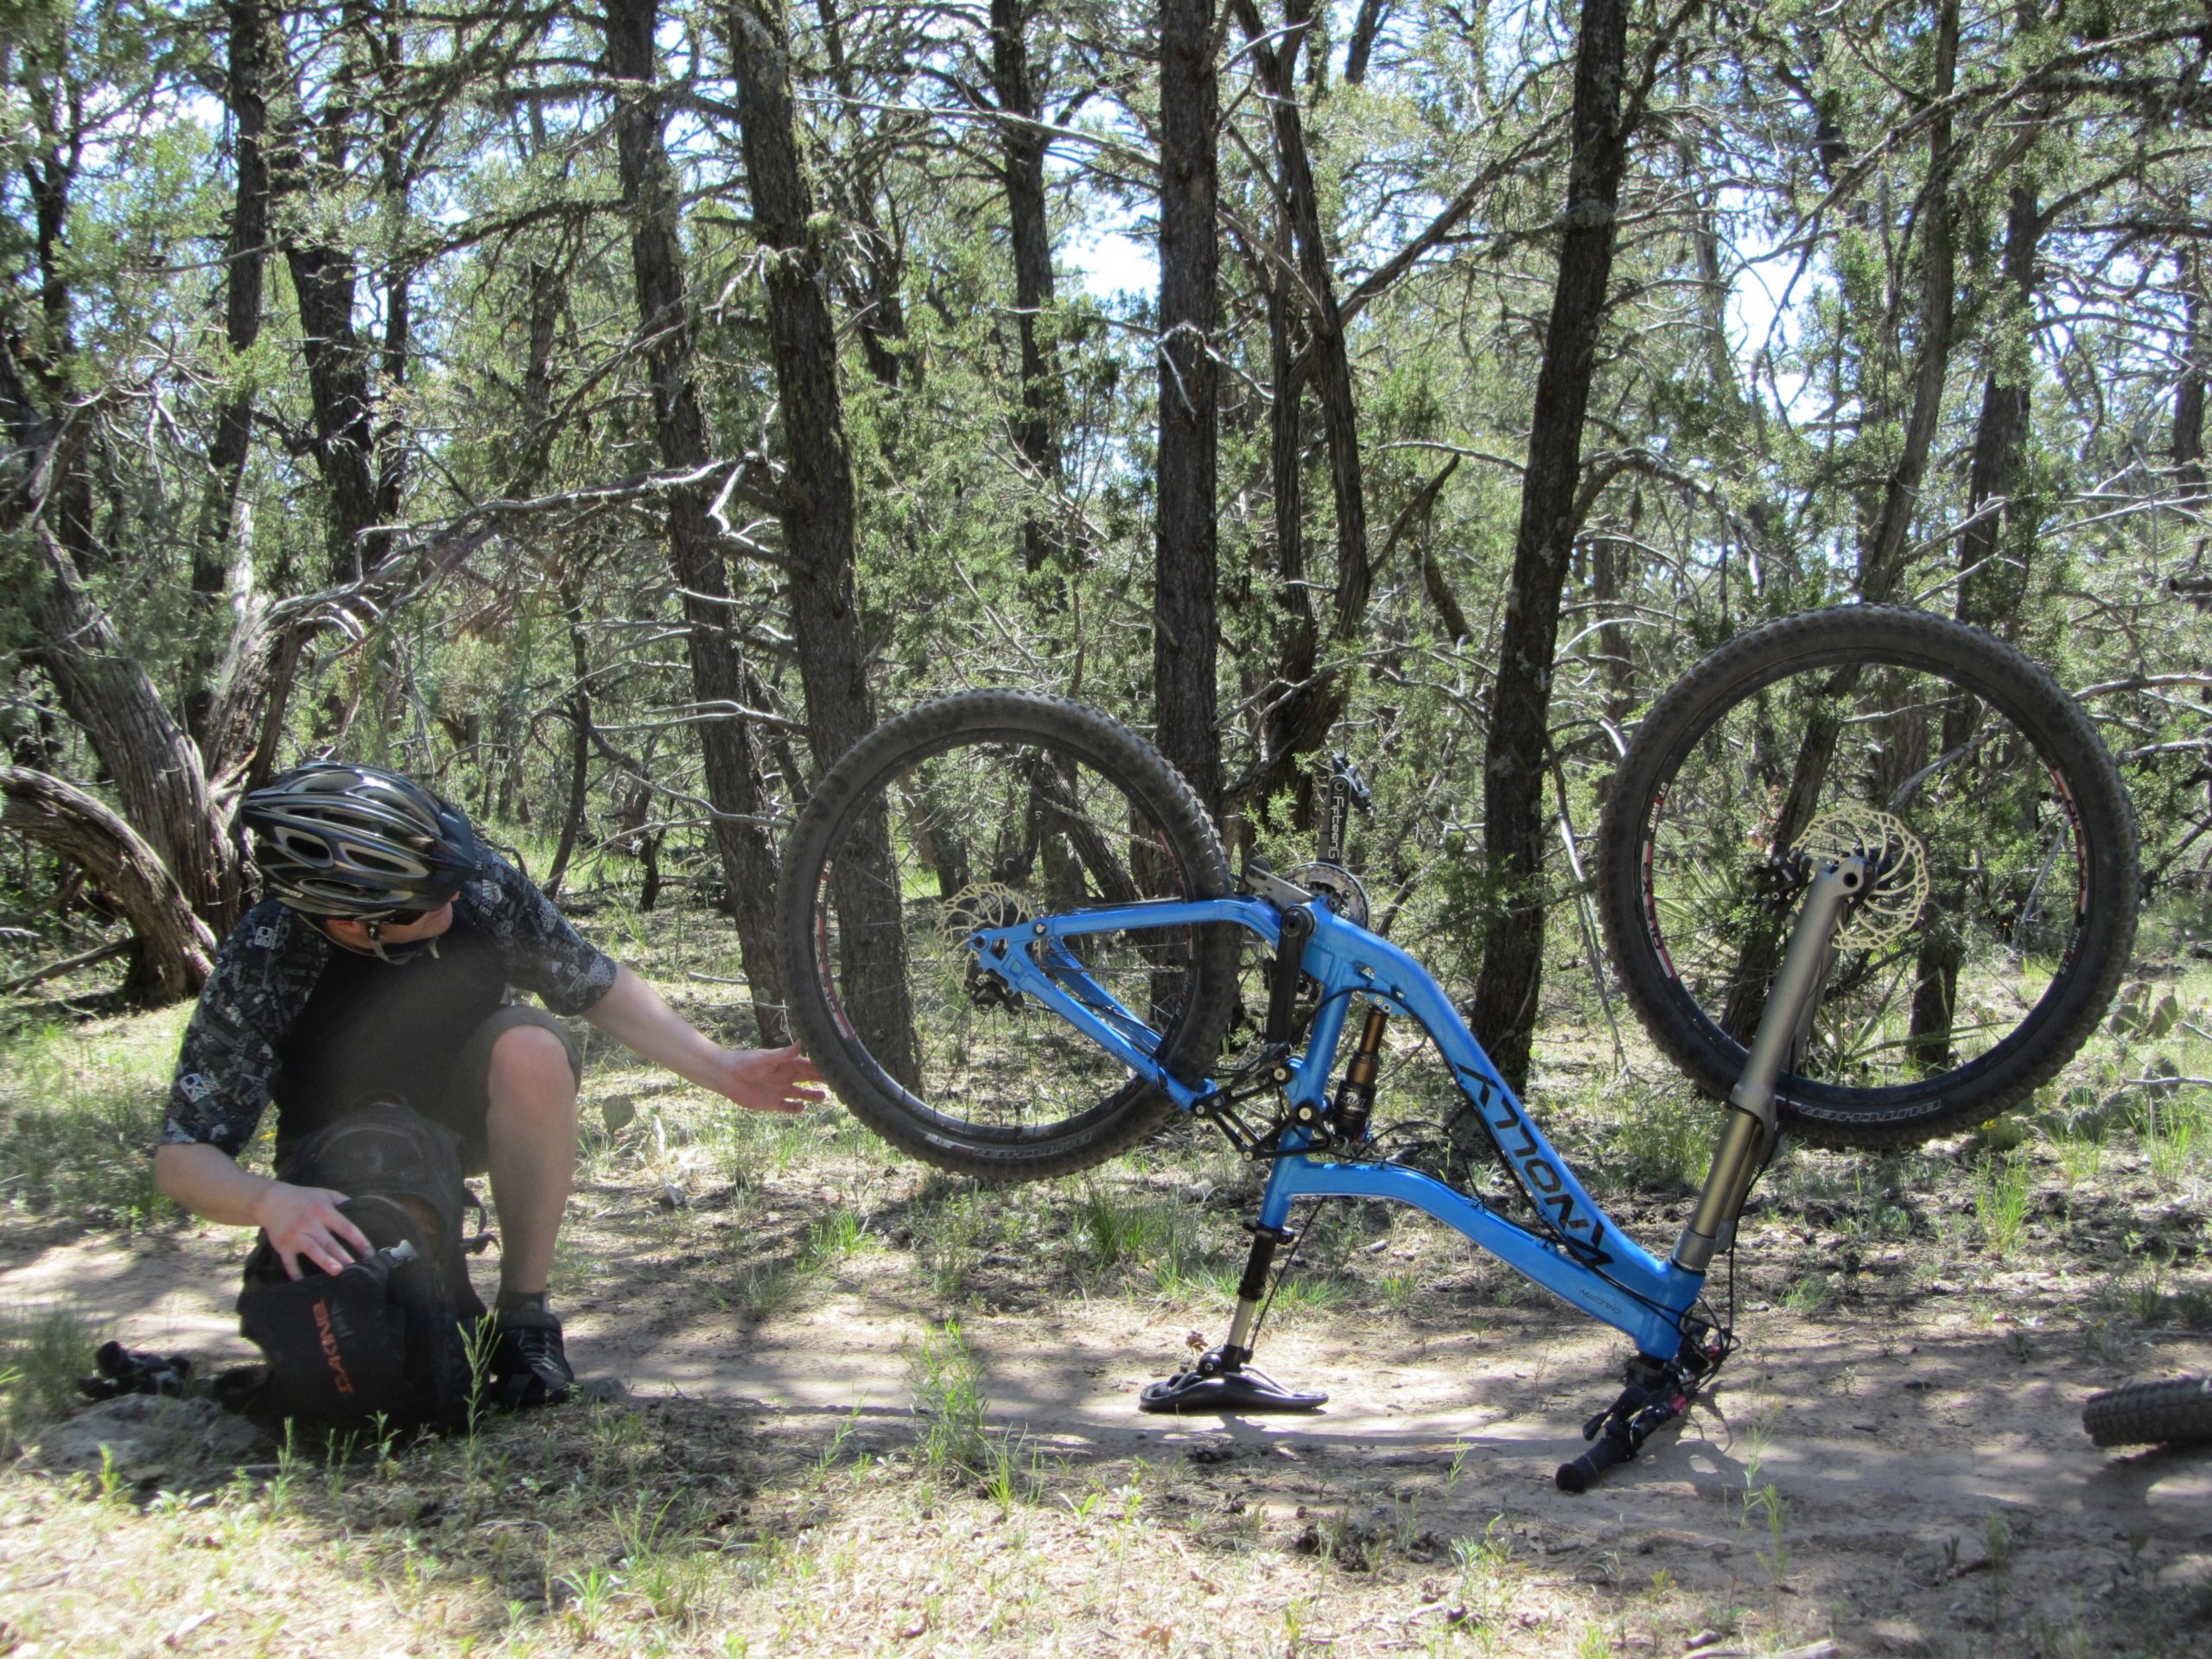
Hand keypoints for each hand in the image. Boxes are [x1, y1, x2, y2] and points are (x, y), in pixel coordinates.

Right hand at [252, 1181, 373, 1280]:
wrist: (271, 1201)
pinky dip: (295, 1273)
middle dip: (342, 1254)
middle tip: (356, 1267)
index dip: (359, 1240)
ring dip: (324, 1261)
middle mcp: (309, 1223)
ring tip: (337, 1271)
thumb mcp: (326, 1194)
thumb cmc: (304, 1198)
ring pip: (311, 1250)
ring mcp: (294, 1236)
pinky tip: (304, 1282)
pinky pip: (289, 1262)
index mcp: (323, 1211)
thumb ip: (344, 1202)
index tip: (370, 1253)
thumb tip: (364, 1210)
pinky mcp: (282, 1246)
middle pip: (329, 1241)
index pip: (345, 1227)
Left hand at [715, 1042, 826, 1114]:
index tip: (837, 1068)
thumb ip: (785, 1053)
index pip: (809, 1065)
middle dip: (822, 1081)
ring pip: (802, 1094)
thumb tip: (802, 1042)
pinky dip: (796, 1109)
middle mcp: (786, 1076)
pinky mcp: (772, 1103)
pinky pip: (788, 1107)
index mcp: (787, 1064)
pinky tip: (802, 1108)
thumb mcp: (767, 1057)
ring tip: (824, 1098)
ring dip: (813, 1096)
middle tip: (838, 1083)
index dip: (822, 1067)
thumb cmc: (746, 1062)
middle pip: (809, 1079)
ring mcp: (780, 1090)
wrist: (726, 1076)